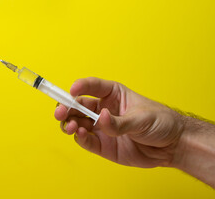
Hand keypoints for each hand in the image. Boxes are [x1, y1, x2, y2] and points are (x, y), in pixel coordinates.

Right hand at [54, 77, 184, 167]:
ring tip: (70, 127)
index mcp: (113, 95)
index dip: (80, 87)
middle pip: (78, 106)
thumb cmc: (161, 123)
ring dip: (69, 124)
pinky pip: (85, 140)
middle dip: (66, 108)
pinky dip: (79, 138)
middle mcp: (103, 109)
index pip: (92, 86)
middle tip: (60, 113)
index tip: (72, 90)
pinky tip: (79, 135)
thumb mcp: (141, 119)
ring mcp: (101, 127)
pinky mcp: (102, 145)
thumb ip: (119, 122)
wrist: (173, 146)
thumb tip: (101, 119)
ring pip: (77, 123)